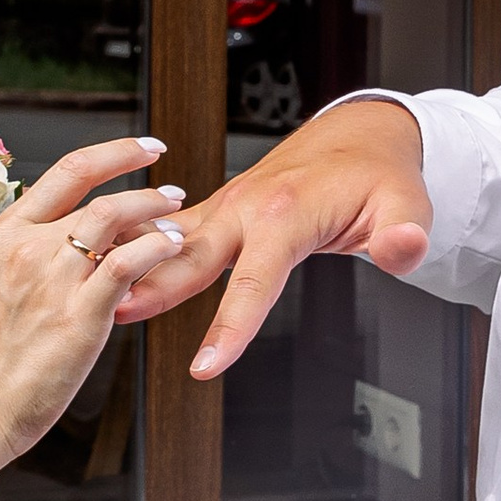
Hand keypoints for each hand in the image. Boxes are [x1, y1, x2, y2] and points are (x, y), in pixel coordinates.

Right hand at [0, 135, 188, 468]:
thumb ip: (27, 260)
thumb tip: (68, 246)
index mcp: (3, 234)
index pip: (66, 171)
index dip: (114, 153)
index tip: (143, 148)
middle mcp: (27, 246)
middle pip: (97, 194)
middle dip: (144, 187)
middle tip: (172, 193)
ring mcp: (52, 278)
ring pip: (114, 218)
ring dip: (154, 213)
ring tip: (177, 222)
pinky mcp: (78, 315)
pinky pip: (128, 264)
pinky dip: (156, 248)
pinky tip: (171, 249)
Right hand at [108, 100, 431, 372]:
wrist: (359, 134)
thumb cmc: (381, 174)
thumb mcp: (407, 203)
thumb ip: (405, 233)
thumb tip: (404, 249)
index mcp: (286, 212)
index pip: (255, 281)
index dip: (230, 327)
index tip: (206, 367)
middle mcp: (247, 207)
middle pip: (191, 256)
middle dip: (153, 288)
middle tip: (110, 315)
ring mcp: (228, 206)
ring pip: (171, 242)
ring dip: (132, 265)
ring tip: (93, 299)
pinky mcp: (220, 210)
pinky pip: (173, 232)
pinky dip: (138, 247)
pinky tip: (108, 270)